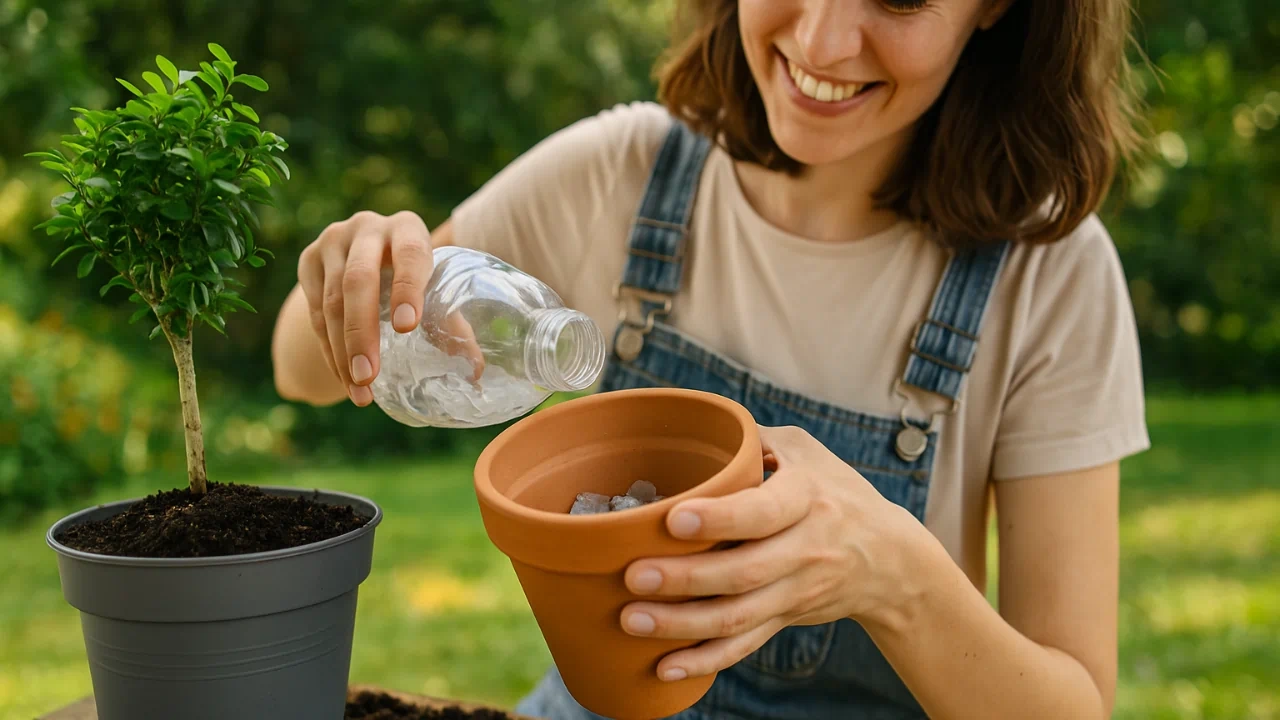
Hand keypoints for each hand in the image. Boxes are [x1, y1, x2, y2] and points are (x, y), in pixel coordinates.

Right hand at [296, 210, 480, 405]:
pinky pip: (314, 313)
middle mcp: (367, 228)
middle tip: (370, 375)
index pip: (410, 253)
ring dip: (342, 351)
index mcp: (408, 227)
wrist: (366, 255)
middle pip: (358, 280)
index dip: (408, 288)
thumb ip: (453, 323)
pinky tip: (344, 380)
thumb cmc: (414, 277)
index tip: (406, 327)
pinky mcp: (308, 261)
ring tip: (360, 391)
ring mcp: (332, 242)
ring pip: (331, 302)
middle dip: (363, 332)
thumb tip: (475, 371)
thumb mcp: (434, 288)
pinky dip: (329, 351)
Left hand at [618, 425, 924, 681]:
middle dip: (685, 579)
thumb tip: (689, 424)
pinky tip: (665, 666)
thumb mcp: (805, 452)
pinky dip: (705, 660)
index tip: (674, 519)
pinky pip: (745, 645)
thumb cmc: (834, 491)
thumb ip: (752, 439)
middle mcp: (806, 548)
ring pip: (739, 615)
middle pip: (744, 571)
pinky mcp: (786, 618)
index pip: (764, 512)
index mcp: (807, 498)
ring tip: (633, 619)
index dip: (720, 519)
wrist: (889, 557)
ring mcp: (797, 590)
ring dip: (682, 624)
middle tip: (633, 576)